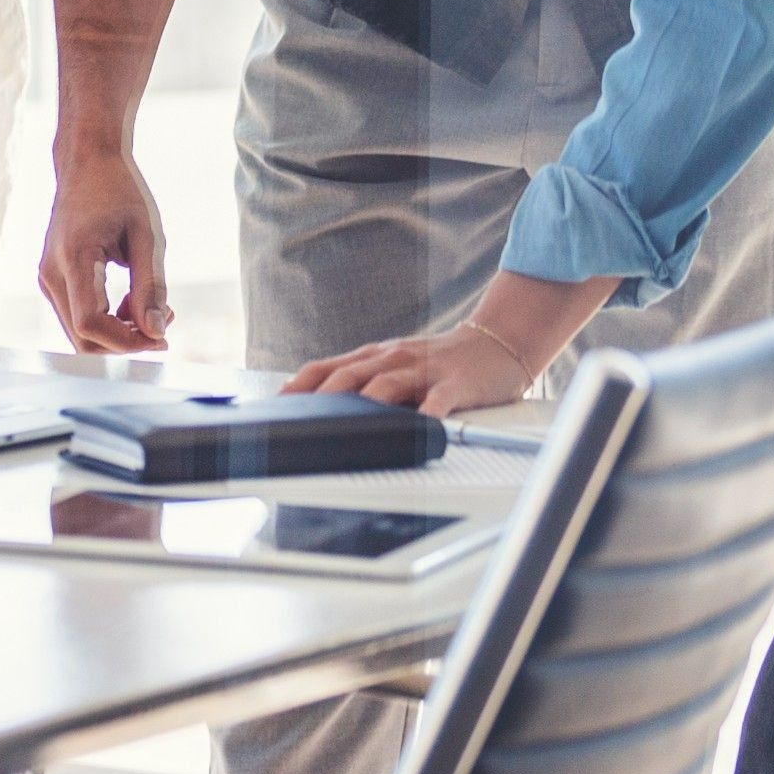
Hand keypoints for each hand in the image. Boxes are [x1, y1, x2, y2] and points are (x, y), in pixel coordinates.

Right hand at [39, 148, 172, 352]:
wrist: (86, 163)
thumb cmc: (118, 191)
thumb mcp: (147, 236)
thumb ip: (151, 286)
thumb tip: (155, 332)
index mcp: (74, 258)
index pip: (90, 324)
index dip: (127, 342)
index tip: (161, 338)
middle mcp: (51, 273)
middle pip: (82, 338)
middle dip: (125, 342)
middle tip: (162, 323)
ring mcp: (47, 277)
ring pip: (79, 332)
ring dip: (117, 333)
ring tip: (152, 308)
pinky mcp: (53, 278)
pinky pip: (77, 315)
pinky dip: (106, 321)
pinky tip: (130, 301)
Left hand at [283, 323, 535, 416]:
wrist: (496, 342)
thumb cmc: (439, 361)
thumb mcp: (394, 364)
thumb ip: (363, 380)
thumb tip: (318, 404)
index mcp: (374, 356)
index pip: (326, 367)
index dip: (300, 386)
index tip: (277, 405)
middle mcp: (394, 358)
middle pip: (350, 375)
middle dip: (324, 398)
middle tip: (303, 421)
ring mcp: (424, 370)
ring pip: (388, 385)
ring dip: (366, 405)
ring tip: (347, 428)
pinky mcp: (456, 384)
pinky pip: (439, 401)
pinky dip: (427, 417)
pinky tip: (418, 431)